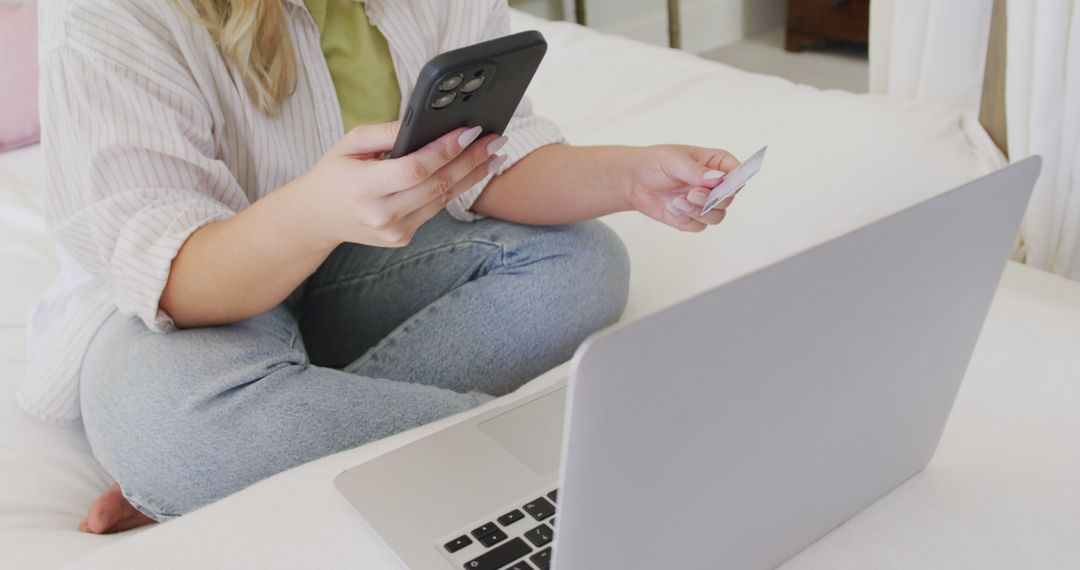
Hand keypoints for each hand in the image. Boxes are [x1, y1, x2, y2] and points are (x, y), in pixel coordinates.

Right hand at [295, 121, 507, 247]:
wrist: (316, 217)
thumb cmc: (334, 173)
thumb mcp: (350, 142)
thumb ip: (386, 131)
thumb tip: (426, 121)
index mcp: (362, 186)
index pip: (415, 169)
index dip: (447, 150)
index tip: (472, 131)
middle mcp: (380, 214)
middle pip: (437, 186)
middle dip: (471, 160)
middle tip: (497, 140)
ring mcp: (393, 231)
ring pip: (443, 200)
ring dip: (473, 176)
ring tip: (495, 155)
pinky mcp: (402, 238)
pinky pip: (434, 209)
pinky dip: (455, 189)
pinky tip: (472, 173)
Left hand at [622, 145, 741, 231]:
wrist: (633, 181)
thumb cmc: (655, 163)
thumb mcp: (673, 160)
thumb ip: (696, 170)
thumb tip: (717, 177)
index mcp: (717, 163)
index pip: (738, 173)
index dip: (734, 182)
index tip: (719, 185)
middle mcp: (716, 184)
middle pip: (729, 198)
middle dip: (711, 199)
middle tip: (692, 193)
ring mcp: (705, 203)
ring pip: (717, 216)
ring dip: (698, 211)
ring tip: (677, 201)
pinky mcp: (692, 218)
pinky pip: (699, 226)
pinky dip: (686, 219)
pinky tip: (671, 207)